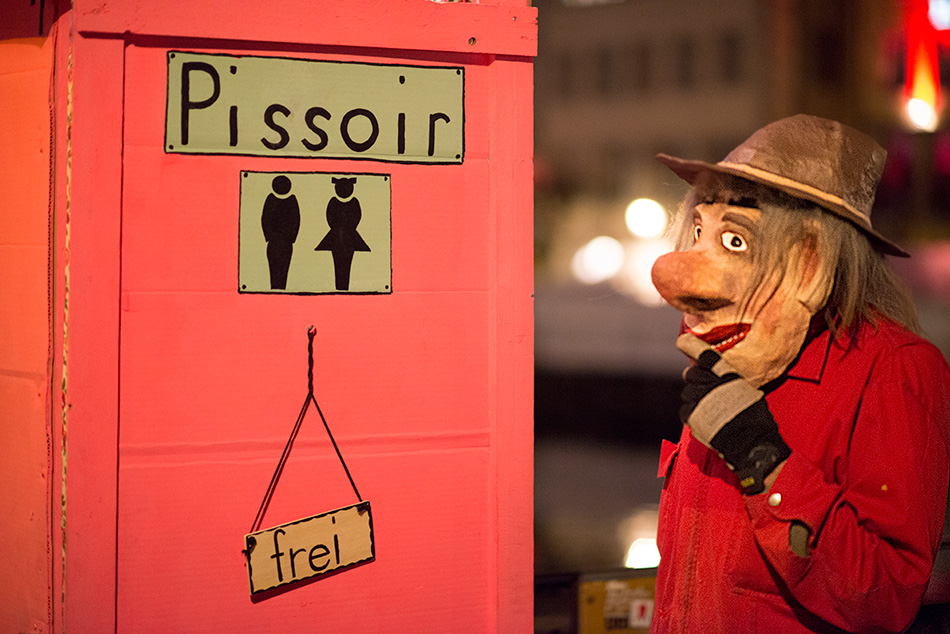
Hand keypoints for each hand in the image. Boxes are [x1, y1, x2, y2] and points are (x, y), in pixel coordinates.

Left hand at [677, 333, 790, 494]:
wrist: (752, 445)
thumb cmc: (756, 420)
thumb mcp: (749, 392)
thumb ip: (730, 381)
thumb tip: (716, 378)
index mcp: (730, 376)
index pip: (706, 356)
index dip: (692, 346)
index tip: (682, 340)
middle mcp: (713, 385)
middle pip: (691, 374)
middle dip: (694, 378)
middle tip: (702, 387)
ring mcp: (701, 401)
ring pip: (687, 392)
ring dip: (694, 397)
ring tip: (708, 407)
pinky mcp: (693, 417)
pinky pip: (685, 410)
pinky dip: (691, 413)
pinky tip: (702, 418)